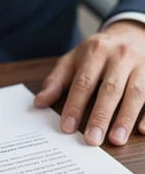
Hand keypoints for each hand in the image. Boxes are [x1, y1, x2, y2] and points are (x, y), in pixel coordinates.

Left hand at [34, 20, 144, 145]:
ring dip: (126, 118)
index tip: (67, 128)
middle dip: (101, 116)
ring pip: (136, 92)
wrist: (131, 33)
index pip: (84, 82)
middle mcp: (121, 56)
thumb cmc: (97, 52)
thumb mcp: (73, 60)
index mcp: (96, 51)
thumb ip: (56, 81)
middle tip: (92, 140)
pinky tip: (142, 131)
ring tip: (116, 140)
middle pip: (110, 88)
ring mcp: (142, 64)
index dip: (75, 105)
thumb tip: (39, 103)